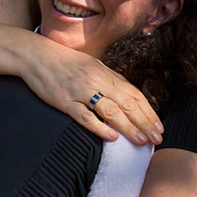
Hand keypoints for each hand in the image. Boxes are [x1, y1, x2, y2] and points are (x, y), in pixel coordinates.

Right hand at [23, 41, 162, 144]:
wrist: (37, 56)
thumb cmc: (65, 62)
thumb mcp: (92, 66)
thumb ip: (110, 80)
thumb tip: (128, 96)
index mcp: (106, 74)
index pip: (134, 95)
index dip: (149, 112)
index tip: (159, 127)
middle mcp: (97, 82)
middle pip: (127, 104)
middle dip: (145, 123)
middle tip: (157, 139)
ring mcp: (81, 92)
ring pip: (111, 111)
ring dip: (129, 127)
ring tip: (141, 140)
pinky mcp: (65, 101)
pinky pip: (85, 116)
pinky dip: (99, 127)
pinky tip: (112, 137)